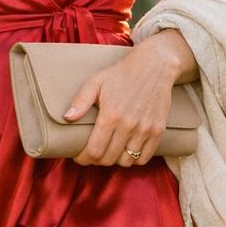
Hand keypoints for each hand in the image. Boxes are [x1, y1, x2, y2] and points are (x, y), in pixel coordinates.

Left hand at [62, 40, 182, 167]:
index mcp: (111, 115)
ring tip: (109, 152)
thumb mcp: (96, 82)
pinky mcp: (158, 130)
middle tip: (92, 153)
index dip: (83, 158)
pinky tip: (126, 152)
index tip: (79, 156)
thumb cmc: (121, 74)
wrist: (155, 65)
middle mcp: (128, 125)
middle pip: (109, 159)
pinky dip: (134, 159)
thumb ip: (80, 101)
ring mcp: (145, 129)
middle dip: (96, 160)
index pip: (94, 150)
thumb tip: (67, 118)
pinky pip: (144, 157)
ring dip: (114, 161)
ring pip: (126, 161)